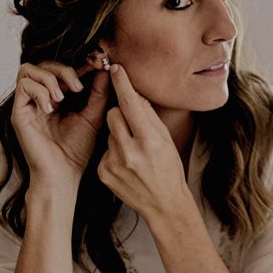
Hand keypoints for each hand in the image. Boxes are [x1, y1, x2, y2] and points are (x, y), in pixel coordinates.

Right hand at [11, 62, 109, 188]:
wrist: (64, 173)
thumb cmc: (77, 149)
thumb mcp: (94, 115)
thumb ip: (99, 92)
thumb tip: (107, 68)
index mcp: (61, 97)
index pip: (66, 70)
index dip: (81, 62)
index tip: (99, 61)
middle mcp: (43, 97)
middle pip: (46, 64)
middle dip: (65, 69)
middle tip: (79, 86)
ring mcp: (29, 104)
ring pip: (30, 69)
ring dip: (49, 78)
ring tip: (62, 97)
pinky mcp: (19, 112)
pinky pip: (23, 86)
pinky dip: (39, 91)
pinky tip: (50, 108)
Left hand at [97, 65, 189, 220]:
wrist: (164, 204)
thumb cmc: (169, 169)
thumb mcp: (166, 140)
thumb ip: (149, 117)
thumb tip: (135, 94)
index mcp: (150, 141)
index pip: (130, 104)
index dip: (122, 84)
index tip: (115, 68)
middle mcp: (130, 151)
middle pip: (113, 114)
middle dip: (121, 114)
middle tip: (134, 126)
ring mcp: (114, 163)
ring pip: (108, 132)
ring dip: (119, 135)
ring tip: (134, 152)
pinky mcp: (102, 172)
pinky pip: (104, 149)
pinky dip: (113, 152)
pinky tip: (126, 165)